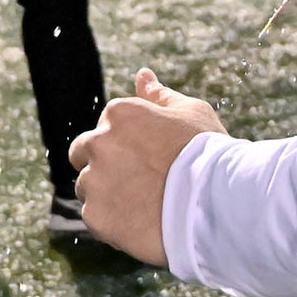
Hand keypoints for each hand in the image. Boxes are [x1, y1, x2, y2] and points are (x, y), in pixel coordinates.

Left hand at [69, 68, 229, 263]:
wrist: (214, 203)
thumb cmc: (208, 152)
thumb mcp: (190, 112)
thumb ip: (160, 95)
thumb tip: (142, 75)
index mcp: (119, 114)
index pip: (108, 122)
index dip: (130, 139)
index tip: (151, 153)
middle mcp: (98, 144)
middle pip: (83, 152)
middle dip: (103, 161)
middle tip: (137, 178)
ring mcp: (94, 181)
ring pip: (88, 187)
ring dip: (108, 192)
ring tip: (144, 204)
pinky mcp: (95, 216)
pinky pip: (96, 217)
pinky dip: (114, 220)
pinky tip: (143, 220)